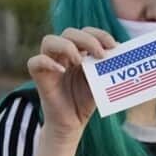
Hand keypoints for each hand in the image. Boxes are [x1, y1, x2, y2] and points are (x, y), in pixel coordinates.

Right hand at [26, 27, 115, 145]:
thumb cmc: (86, 100)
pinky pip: (34, 62)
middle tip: (101, 55)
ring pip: (49, 40)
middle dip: (87, 39)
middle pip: (69, 32)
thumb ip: (107, 66)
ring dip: (66, 46)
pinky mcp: (39, 77)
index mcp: (78, 51)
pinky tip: (62, 70)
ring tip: (79, 61)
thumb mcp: (100, 81)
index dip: (99, 34)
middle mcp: (62, 54)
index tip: (114, 46)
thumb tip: (120, 50)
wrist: (73, 124)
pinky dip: (47, 62)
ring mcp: (49, 64)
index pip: (85, 32)